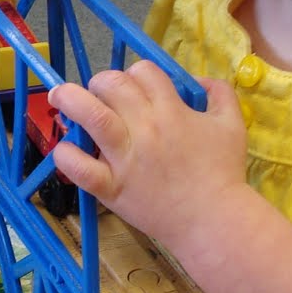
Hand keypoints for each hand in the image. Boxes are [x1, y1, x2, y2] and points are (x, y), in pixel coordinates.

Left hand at [47, 61, 248, 245]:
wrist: (214, 220)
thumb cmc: (224, 172)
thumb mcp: (233, 124)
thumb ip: (219, 93)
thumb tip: (197, 79)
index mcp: (172, 110)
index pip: (143, 72)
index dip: (136, 74)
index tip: (134, 88)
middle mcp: (145, 128)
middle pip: (112, 85)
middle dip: (102, 81)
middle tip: (100, 93)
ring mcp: (125, 158)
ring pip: (91, 116)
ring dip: (70, 100)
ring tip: (59, 96)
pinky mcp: (111, 188)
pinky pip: (80, 168)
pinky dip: (67, 156)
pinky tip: (65, 150)